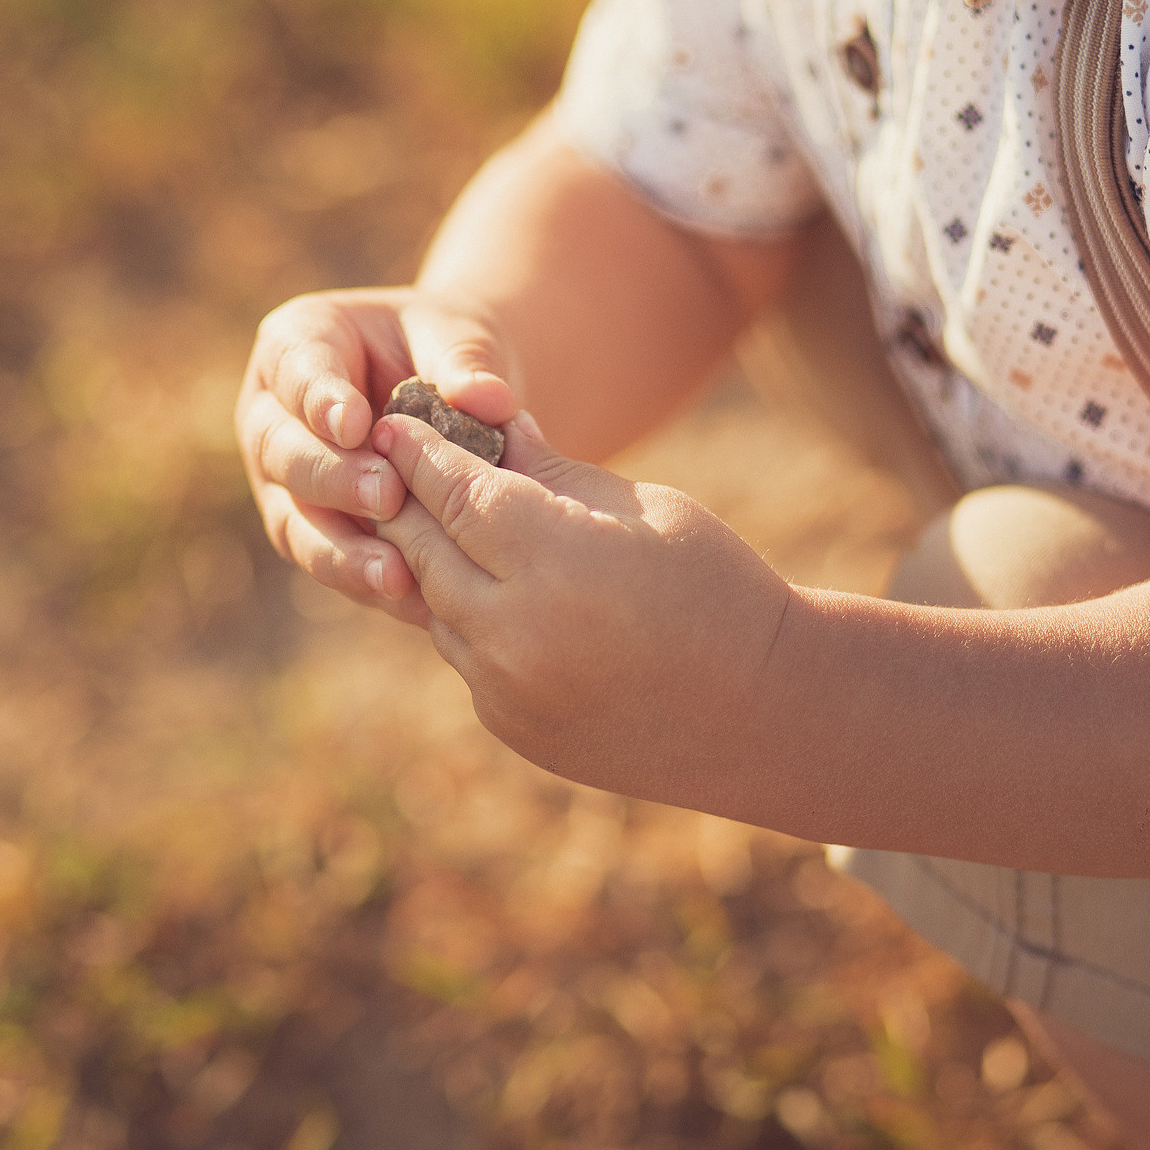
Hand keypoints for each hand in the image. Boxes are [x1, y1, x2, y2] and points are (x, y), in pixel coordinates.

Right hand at [238, 287, 518, 624]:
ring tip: (394, 573)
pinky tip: (407, 598)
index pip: (298, 371)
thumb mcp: (458, 336)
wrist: (448, 393)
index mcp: (297, 344)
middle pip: (283, 451)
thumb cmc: (444, 350)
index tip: (355, 426)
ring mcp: (281, 480)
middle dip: (333, 479)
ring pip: (294, 521)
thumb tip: (488, 401)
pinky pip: (325, 562)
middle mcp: (271, 414)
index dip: (320, 401)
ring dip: (341, 550)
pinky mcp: (307, 530)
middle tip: (387, 497)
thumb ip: (466, 360)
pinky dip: (363, 581)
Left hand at [369, 410, 794, 807]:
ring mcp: (507, 689)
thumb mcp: (641, 506)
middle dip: (403, 501)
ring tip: (431, 522)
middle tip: (384, 465)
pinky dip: (467, 620)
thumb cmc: (716, 587)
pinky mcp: (511, 727)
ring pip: (435, 607)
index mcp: (552, 559)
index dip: (418, 452)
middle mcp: (514, 632)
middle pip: (422, 549)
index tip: (393, 422)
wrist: (765, 714)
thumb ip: (550, 471)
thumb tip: (486, 424)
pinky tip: (487, 592)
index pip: (454, 490)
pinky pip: (465, 657)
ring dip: (431, 564)